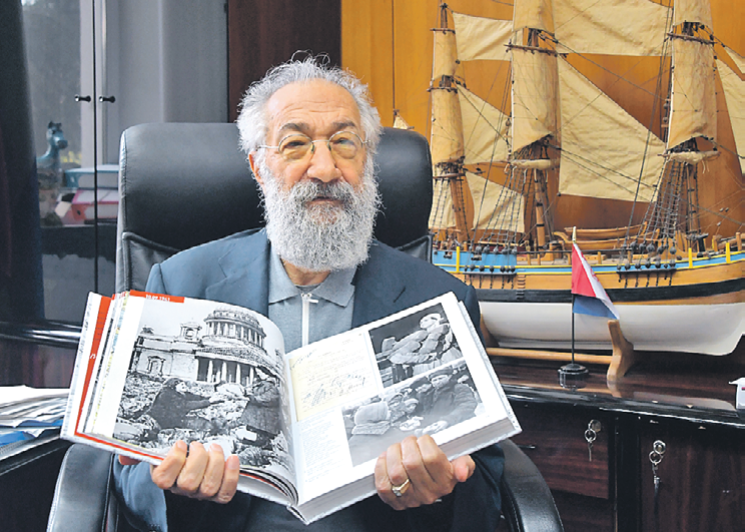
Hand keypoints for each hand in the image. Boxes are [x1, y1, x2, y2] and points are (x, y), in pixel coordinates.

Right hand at [118, 440, 239, 502]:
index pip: (164, 480)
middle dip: (196, 460)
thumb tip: (123, 456)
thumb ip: (139, 451)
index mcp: (164, 478)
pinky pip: (226, 491)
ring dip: (214, 464)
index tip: (179, 442)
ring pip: (208, 487)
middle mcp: (182, 489)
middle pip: (188, 484)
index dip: (173, 461)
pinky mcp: (219, 493)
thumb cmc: (175, 453)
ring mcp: (201, 492)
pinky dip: (231, 475)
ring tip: (215, 448)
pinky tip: (232, 459)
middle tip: (198, 444)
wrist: (193, 458)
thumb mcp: (156, 449)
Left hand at [374, 435, 474, 509]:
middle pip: (412, 462)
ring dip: (393, 454)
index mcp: (445, 481)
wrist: (431, 492)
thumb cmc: (442, 473)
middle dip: (407, 445)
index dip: (424, 442)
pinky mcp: (394, 501)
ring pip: (396, 472)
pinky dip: (381, 467)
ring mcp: (410, 498)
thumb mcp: (459, 465)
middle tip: (408, 442)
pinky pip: (383, 484)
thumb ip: (465, 464)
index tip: (423, 440)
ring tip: (397, 449)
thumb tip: (462, 472)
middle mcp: (428, 492)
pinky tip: (386, 460)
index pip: (432, 458)